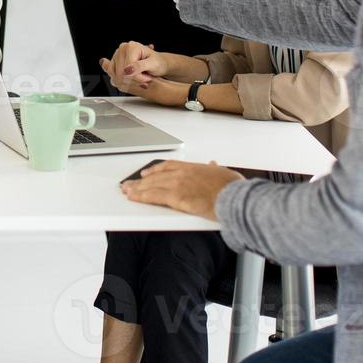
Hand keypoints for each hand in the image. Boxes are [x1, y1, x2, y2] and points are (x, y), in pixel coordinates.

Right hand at [97, 42, 167, 97]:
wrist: (159, 63)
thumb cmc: (158, 62)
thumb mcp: (153, 64)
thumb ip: (140, 66)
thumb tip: (127, 70)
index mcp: (131, 47)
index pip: (127, 68)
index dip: (138, 77)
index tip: (148, 79)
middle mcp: (122, 49)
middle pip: (121, 72)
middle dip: (134, 79)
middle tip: (145, 79)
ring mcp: (117, 55)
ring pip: (116, 75)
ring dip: (129, 81)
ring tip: (141, 78)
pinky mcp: (115, 62)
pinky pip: (113, 75)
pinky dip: (123, 81)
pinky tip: (133, 80)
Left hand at [120, 160, 243, 219]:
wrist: (235, 197)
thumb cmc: (232, 188)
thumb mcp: (223, 173)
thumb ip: (214, 169)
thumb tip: (212, 164)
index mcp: (193, 167)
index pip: (169, 165)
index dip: (155, 169)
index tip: (146, 172)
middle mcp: (183, 173)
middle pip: (156, 176)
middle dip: (141, 181)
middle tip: (130, 184)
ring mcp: (178, 184)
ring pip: (152, 185)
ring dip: (137, 188)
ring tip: (127, 191)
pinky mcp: (177, 197)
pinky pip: (154, 196)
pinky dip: (142, 196)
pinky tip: (134, 197)